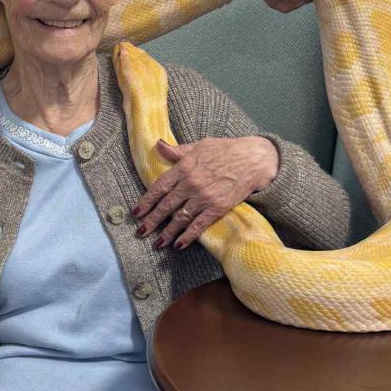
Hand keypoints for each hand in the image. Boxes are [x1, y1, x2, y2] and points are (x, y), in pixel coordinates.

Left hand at [133, 137, 278, 249]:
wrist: (254, 159)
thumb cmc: (226, 150)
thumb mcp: (200, 146)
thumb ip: (177, 151)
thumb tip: (157, 145)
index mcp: (184, 167)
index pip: (159, 187)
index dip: (146, 201)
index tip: (136, 213)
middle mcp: (191, 183)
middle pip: (166, 205)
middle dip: (152, 221)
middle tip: (141, 232)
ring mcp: (204, 197)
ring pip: (180, 218)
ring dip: (167, 233)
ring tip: (157, 243)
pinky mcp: (217, 207)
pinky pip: (198, 225)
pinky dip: (188, 236)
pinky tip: (178, 245)